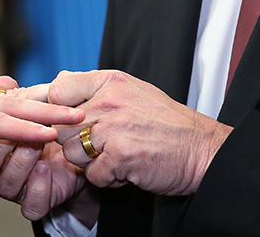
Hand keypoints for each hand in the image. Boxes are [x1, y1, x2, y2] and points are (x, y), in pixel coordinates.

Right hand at [0, 76, 95, 224]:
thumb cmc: (50, 126)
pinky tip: (45, 168)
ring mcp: (11, 190)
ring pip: (4, 183)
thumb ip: (18, 95)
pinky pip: (30, 205)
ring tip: (41, 142)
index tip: (10, 108)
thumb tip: (3, 82)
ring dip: (22, 160)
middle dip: (4, 142)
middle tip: (27, 125)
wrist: (81, 154)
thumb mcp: (36, 106)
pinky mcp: (35, 204)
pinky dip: (37, 187)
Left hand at [0, 78, 84, 141]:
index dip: (20, 129)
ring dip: (44, 107)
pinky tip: (48, 111)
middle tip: (78, 114)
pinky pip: (5, 104)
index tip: (49, 134)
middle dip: (46, 111)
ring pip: (12, 102)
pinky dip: (30, 107)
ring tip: (74, 111)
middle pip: (10, 105)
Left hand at [50, 70, 232, 195]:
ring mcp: (114, 129)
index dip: (57, 110)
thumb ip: (97, 88)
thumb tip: (59, 80)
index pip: (58, 90)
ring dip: (91, 162)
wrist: (201, 149)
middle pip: (61, 127)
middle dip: (76, 142)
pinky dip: (107, 179)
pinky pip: (92, 175)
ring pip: (72, 153)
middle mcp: (110, 101)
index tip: (72, 123)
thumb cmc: (167, 123)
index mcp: (111, 82)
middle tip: (101, 146)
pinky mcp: (121, 157)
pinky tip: (126, 170)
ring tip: (116, 158)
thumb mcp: (133, 91)